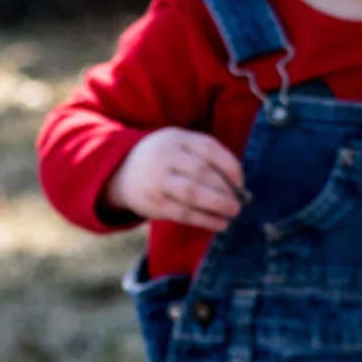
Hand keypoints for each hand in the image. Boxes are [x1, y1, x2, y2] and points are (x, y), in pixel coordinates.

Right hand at [105, 128, 248, 231]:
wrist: (121, 172)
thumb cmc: (163, 159)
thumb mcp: (179, 145)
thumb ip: (204, 156)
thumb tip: (238, 182)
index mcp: (175, 138)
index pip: (209, 148)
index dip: (230, 165)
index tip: (241, 181)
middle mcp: (164, 156)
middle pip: (202, 172)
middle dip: (225, 189)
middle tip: (239, 201)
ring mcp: (157, 180)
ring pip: (193, 194)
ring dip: (218, 205)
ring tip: (233, 211)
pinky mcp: (154, 203)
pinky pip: (184, 213)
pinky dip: (205, 220)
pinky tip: (220, 224)